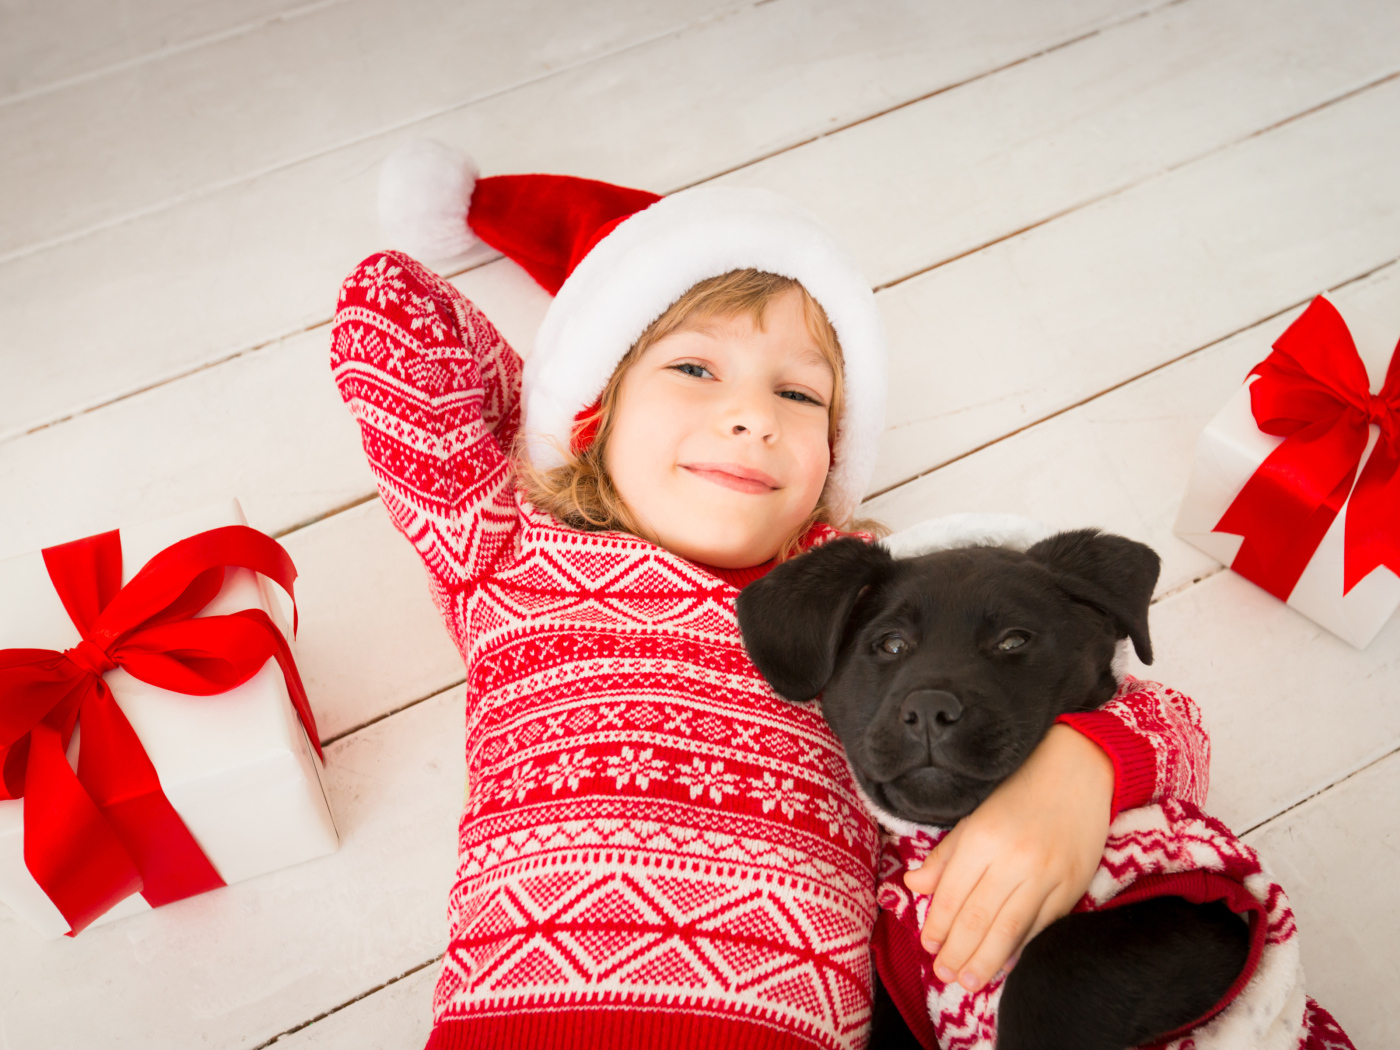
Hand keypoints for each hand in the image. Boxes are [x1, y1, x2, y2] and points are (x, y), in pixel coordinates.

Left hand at [902, 725, 1113, 991]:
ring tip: (968, 982)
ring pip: (1010, 930)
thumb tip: (915, 886)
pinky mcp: (1072, 887)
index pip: (952, 895)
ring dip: (986, 961)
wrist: (1079, 773)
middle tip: (944, 976)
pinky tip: (1004, 964)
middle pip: (978, 919)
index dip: (938, 926)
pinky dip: (1020, 949)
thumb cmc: (1019, 792)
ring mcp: (1047, 876)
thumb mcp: (974, 816)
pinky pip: (1041, 927)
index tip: (929, 946)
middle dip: (958, 953)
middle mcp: (1015, 859)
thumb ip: (945, 856)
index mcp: (983, 838)